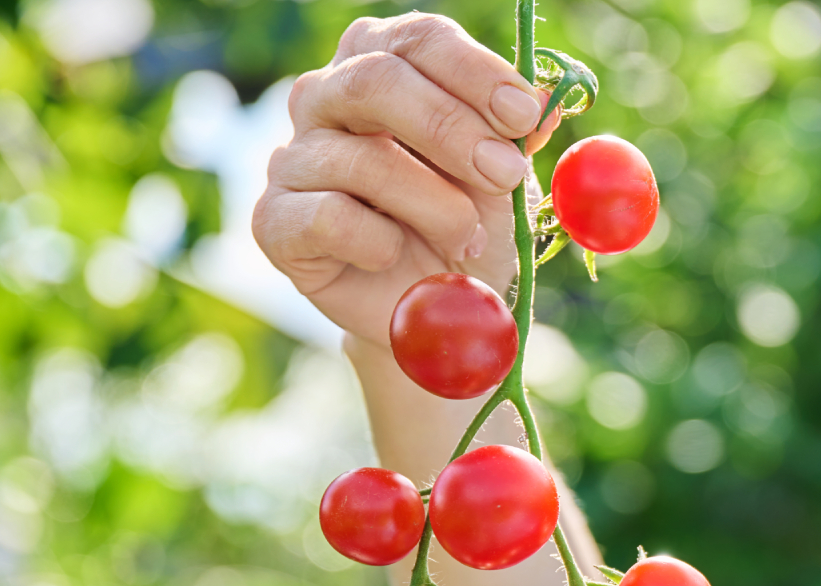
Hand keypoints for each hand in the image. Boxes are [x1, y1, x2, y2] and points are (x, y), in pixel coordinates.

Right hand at [253, 13, 559, 349]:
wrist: (431, 311)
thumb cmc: (465, 228)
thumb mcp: (503, 180)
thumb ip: (515, 137)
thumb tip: (545, 104)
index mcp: (383, 65)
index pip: (419, 39)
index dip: (474, 72)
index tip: (524, 115)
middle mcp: (326, 98)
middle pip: (376, 81)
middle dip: (453, 130)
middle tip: (505, 174)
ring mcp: (293, 158)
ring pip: (363, 159)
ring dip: (436, 206)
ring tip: (468, 239)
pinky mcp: (275, 221)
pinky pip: (329, 218)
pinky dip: (379, 244)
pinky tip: (395, 256)